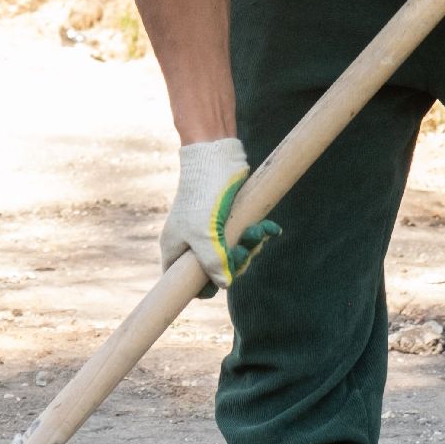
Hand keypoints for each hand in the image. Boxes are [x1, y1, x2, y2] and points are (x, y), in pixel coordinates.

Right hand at [161, 138, 280, 296]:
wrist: (216, 156)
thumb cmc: (203, 196)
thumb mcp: (205, 235)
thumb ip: (213, 264)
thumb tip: (225, 285)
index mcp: (175, 249)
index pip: (183, 282)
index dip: (202, 287)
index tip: (219, 281)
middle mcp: (190, 243)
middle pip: (214, 271)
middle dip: (235, 262)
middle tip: (245, 249)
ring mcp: (209, 232)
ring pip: (232, 254)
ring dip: (251, 246)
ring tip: (260, 230)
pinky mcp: (227, 220)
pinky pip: (243, 238)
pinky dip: (256, 234)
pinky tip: (269, 227)